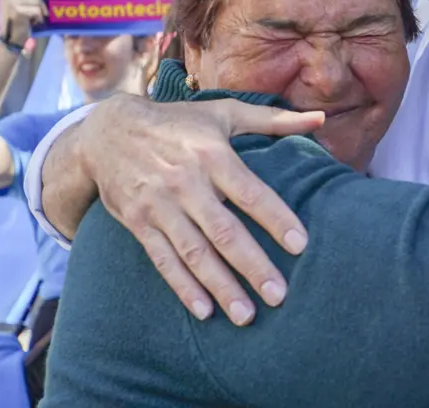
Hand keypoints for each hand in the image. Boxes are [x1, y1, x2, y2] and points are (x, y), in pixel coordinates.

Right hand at [0, 0, 46, 45]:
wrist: (11, 38)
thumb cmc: (18, 22)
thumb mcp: (18, 5)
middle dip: (40, 4)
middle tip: (39, 14)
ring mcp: (11, 3)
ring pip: (37, 2)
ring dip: (40, 12)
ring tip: (32, 19)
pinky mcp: (17, 11)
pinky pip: (37, 11)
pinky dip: (39, 18)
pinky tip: (32, 23)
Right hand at [73, 93, 323, 323]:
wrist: (107, 131)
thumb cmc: (178, 122)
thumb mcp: (224, 112)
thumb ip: (274, 119)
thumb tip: (321, 119)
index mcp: (212, 155)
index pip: (250, 193)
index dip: (275, 219)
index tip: (300, 244)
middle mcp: (186, 183)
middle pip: (224, 231)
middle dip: (253, 265)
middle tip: (280, 295)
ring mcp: (159, 206)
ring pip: (194, 253)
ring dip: (221, 286)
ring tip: (246, 315)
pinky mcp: (138, 224)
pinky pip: (163, 260)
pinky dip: (183, 287)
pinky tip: (204, 311)